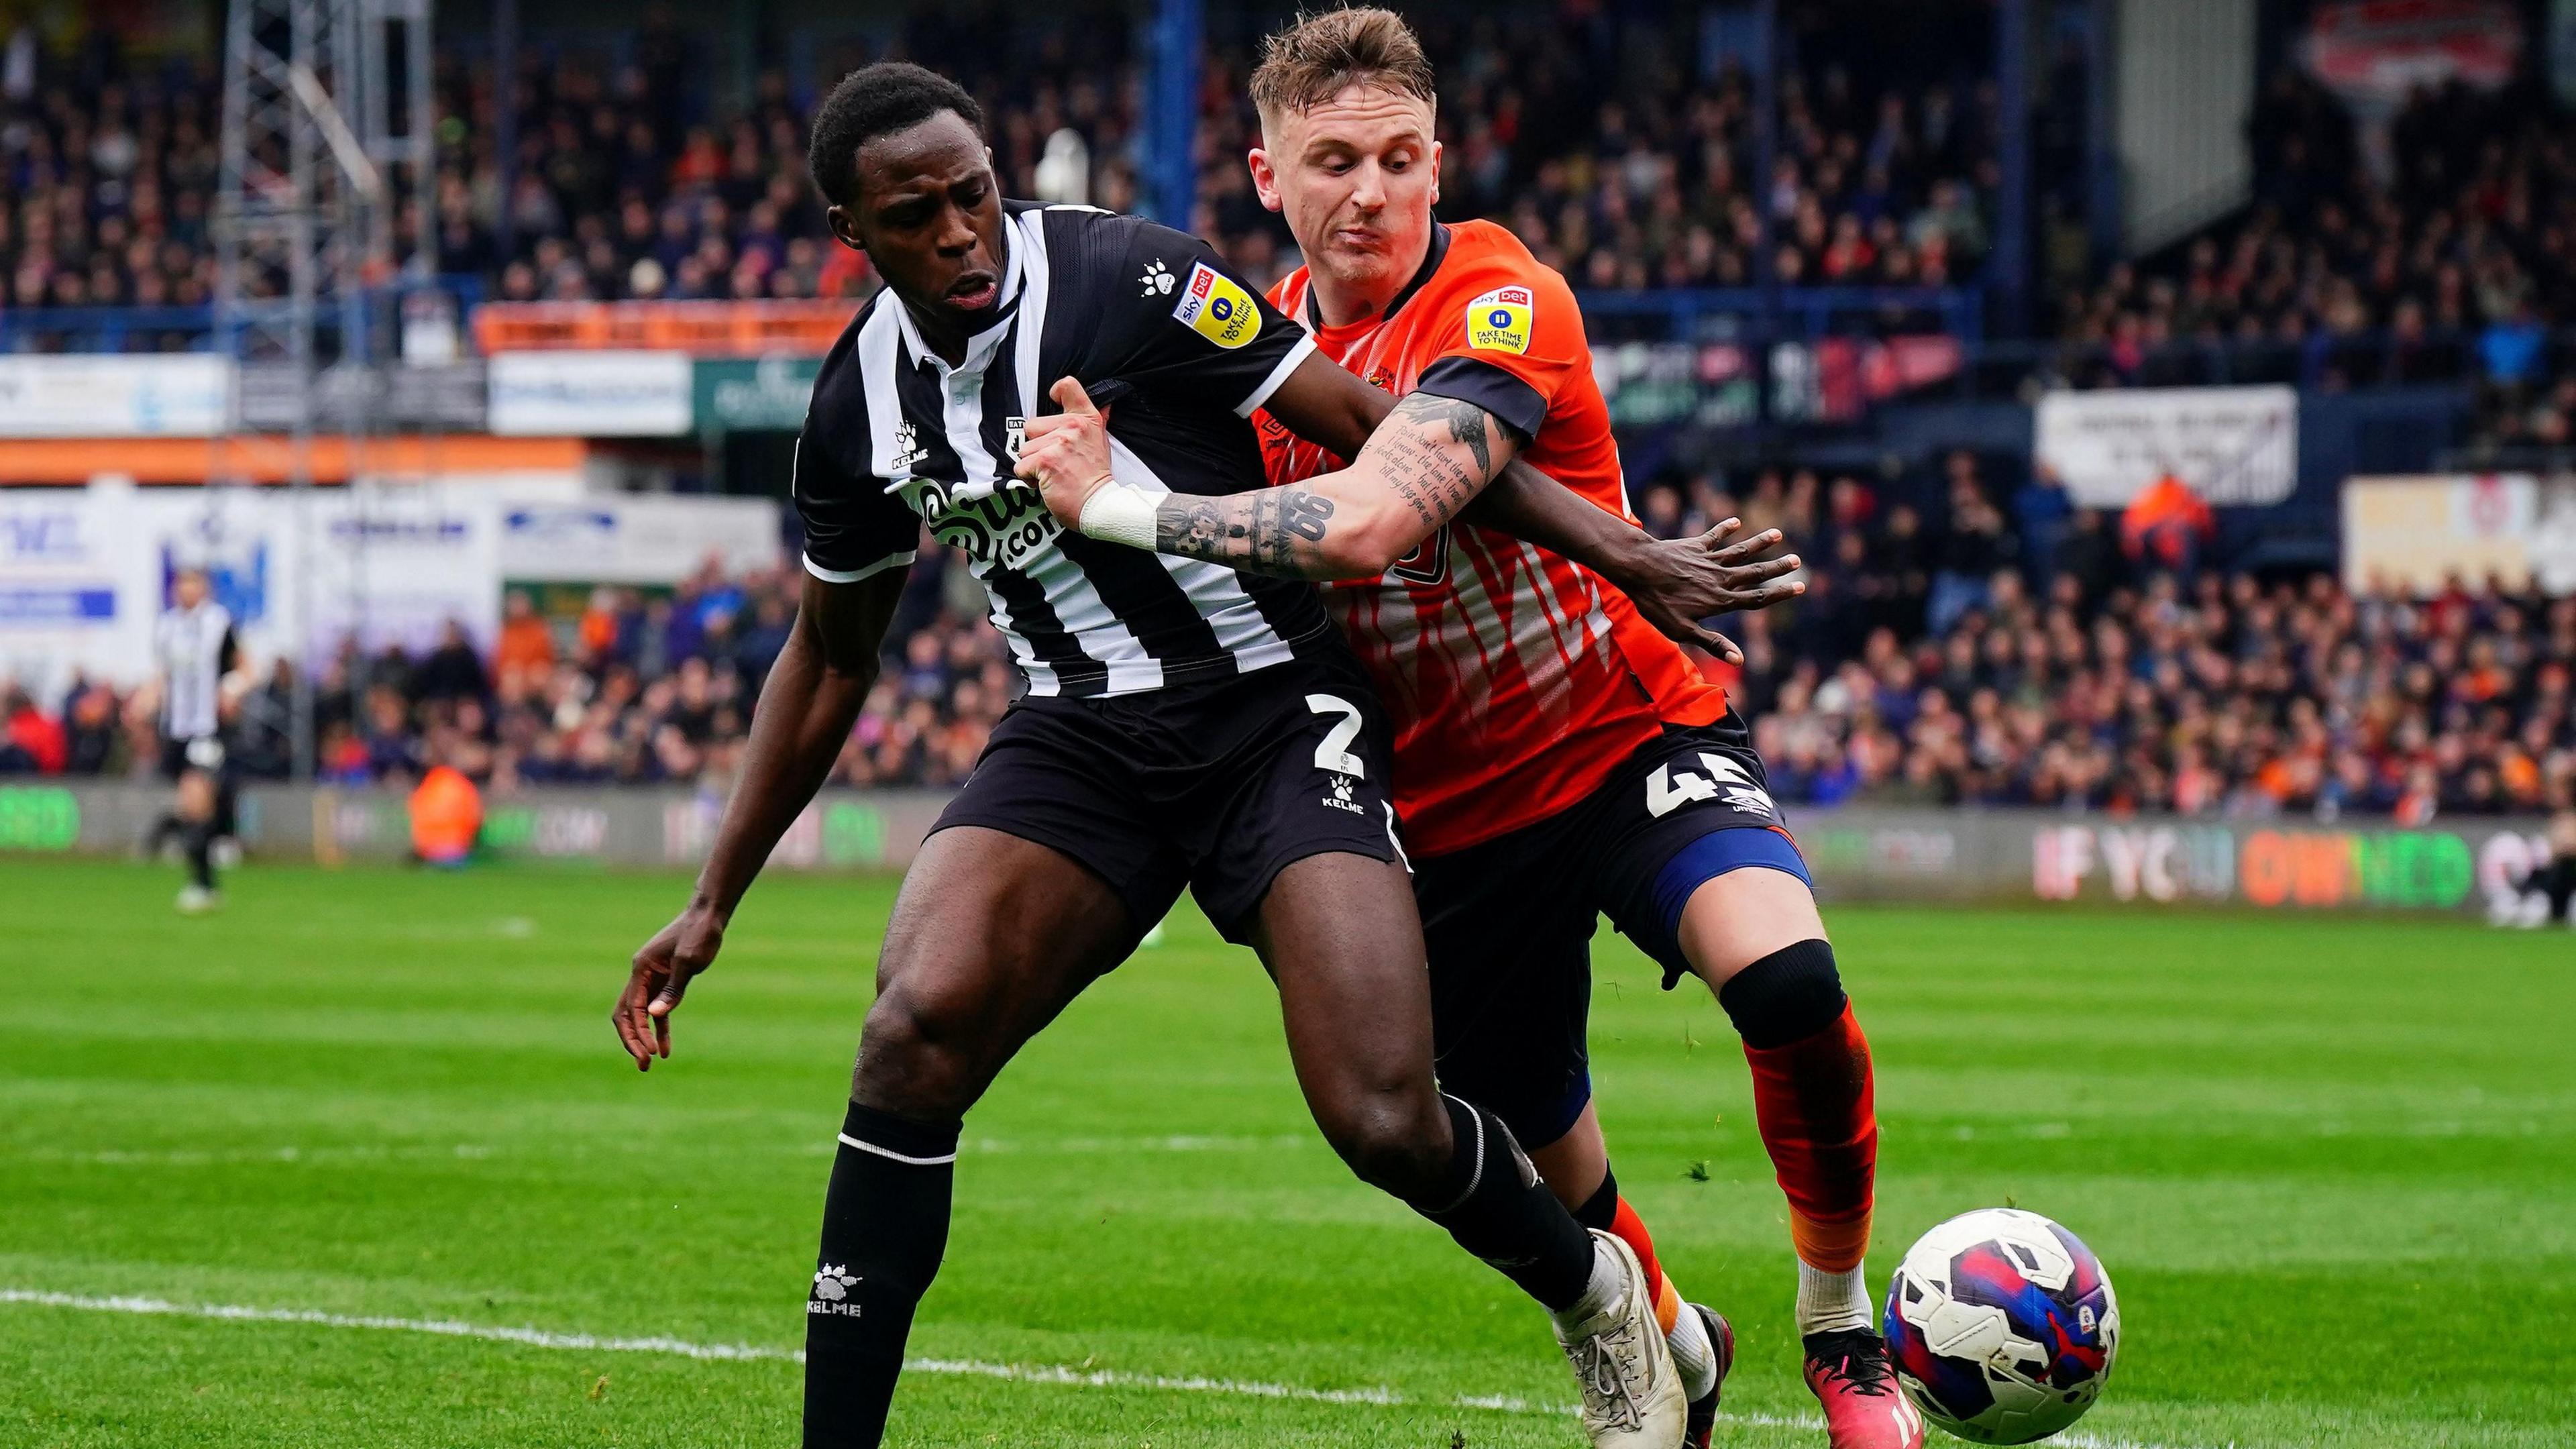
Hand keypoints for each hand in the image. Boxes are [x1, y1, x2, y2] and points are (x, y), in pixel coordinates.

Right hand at [614, 901, 725, 1070]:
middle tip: (644, 1065)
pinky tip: (665, 1049)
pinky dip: (659, 1029)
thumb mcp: (689, 962)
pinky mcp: (665, 983)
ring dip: (643, 1039)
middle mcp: (641, 975)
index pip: (631, 1008)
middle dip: (632, 1040)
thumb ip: (673, 990)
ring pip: (640, 1015)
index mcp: (641, 969)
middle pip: (627, 1014)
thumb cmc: (700, 934)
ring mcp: (652, 980)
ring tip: (649, 1065)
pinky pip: (658, 1011)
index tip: (650, 1053)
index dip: (638, 1033)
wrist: (709, 915)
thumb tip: (654, 1015)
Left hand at [1015, 377, 1115, 527]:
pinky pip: (1021, 467)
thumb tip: (1106, 403)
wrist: (1099, 505)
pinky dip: (1029, 479)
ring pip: (1024, 449)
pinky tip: (1047, 482)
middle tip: (1058, 461)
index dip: (1056, 392)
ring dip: (1033, 464)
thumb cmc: (1096, 477)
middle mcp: (1073, 427)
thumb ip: (1098, 420)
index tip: (1053, 401)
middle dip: (1038, 446)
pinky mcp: (1045, 461)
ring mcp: (1058, 443)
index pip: (1068, 386)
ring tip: (1054, 473)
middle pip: (1032, 426)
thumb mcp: (1101, 442)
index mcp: (1086, 419)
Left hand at [1610, 518, 1803, 664]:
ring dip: (1759, 543)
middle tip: (1797, 560)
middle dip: (1777, 567)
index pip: (1757, 598)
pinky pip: (1714, 537)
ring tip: (1778, 533)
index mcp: (1720, 600)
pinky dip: (1725, 529)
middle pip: (1754, 572)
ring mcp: (1707, 560)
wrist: (1638, 570)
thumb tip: (1740, 660)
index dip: (1780, 593)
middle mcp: (1719, 578)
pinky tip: (1736, 522)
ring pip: (1740, 551)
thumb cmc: (1658, 604)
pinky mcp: (1694, 546)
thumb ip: (1713, 643)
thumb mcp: (1684, 631)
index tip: (1800, 586)